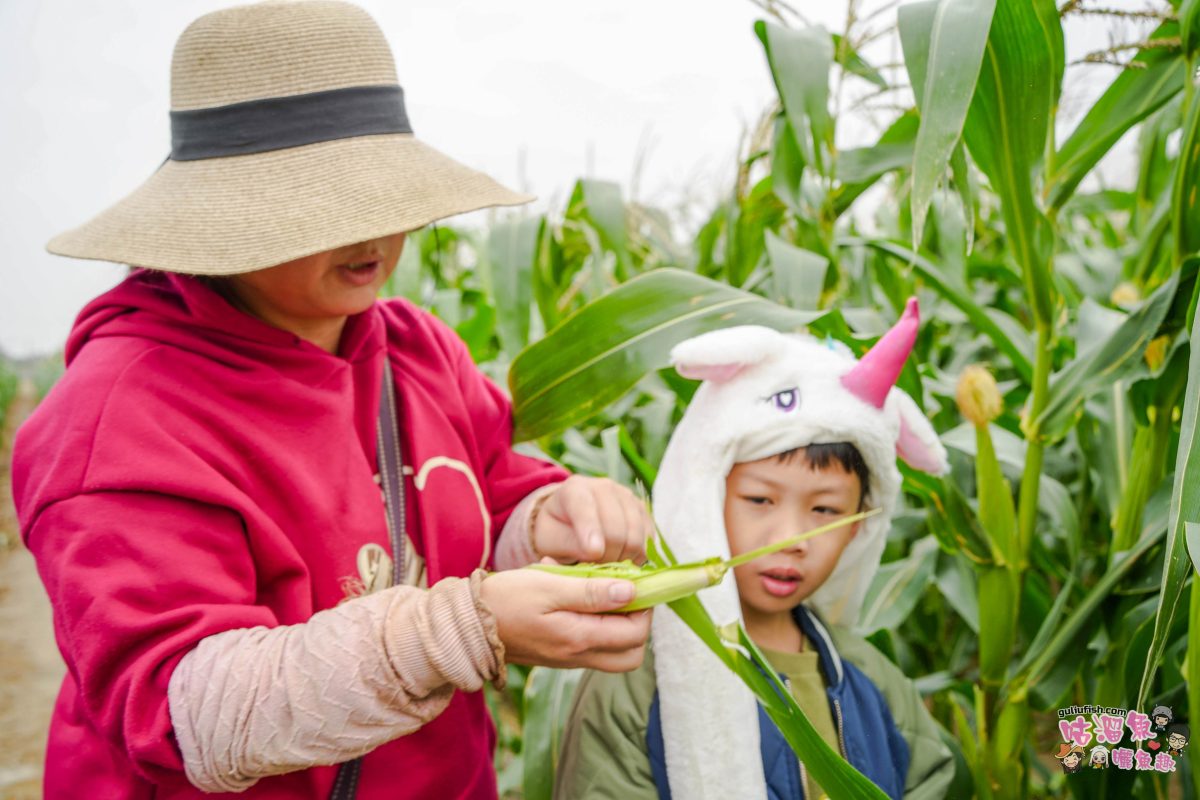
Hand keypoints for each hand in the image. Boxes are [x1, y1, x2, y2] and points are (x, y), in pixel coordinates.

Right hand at [480, 566, 651, 671]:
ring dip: (619, 628)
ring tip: (603, 597)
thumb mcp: (548, 586)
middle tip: (625, 594)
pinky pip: (592, 649)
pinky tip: (577, 601)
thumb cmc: (506, 599)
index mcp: (578, 638)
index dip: (644, 607)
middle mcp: (577, 655)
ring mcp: (568, 659)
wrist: (467, 624)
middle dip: (638, 624)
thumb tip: (631, 592)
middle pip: (632, 654)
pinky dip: (597, 627)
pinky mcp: (558, 656)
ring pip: (614, 655)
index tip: (634, 582)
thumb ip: (591, 591)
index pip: (635, 633)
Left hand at [533, 476, 652, 563]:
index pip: (585, 508)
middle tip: (597, 570)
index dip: (591, 531)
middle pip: (616, 528)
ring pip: (636, 535)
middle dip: (607, 556)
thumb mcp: (551, 541)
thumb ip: (569, 545)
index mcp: (575, 489)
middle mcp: (604, 487)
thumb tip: (596, 553)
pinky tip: (623, 559)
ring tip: (608, 566)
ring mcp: (626, 496)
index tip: (593, 553)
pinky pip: (648, 538)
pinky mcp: (642, 509)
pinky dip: (638, 555)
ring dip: (624, 558)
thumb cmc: (557, 533)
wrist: (569, 521)